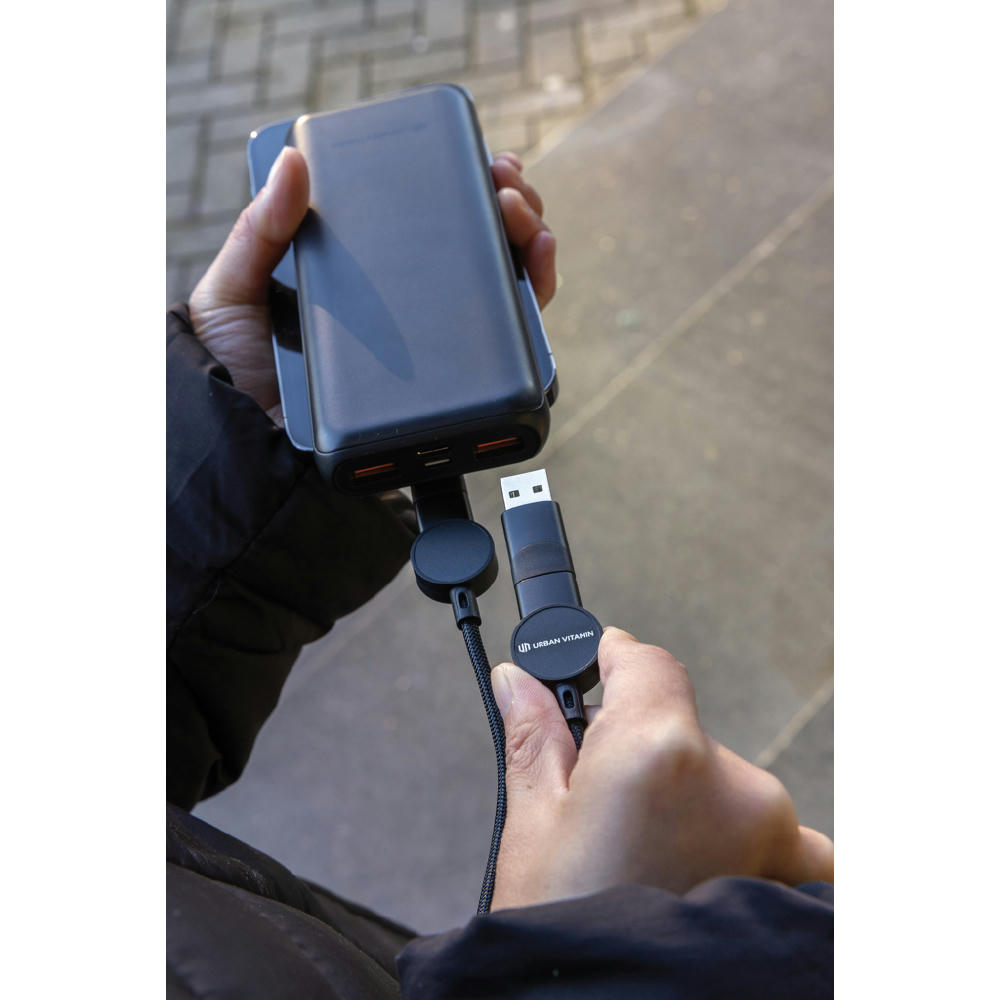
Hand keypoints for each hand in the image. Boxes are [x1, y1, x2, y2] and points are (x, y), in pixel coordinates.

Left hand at [189, 149, 556, 423]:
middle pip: (474, 249)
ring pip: (501, 290)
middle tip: (509, 186)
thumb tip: (290, 159)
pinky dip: (532, 303)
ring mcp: (432, 348)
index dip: (464, 185)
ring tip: (524, 219)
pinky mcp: (449, 389)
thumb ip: (259, 230)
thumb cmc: (236, 372)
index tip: (485, 161)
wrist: (250, 451)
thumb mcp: (235, 289)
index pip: (424, 221)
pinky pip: (507, 350)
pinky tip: (534, 267)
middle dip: (508, 205)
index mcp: (364, 274)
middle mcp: (406, 307)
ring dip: (528, 244)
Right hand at [489, 627, 833, 908]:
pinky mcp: (800, 874)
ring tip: (643, 863)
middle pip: (683, 730)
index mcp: (659, 750)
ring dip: (691, 803)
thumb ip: (535, 736)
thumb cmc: (567, 939)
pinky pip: (777, 833)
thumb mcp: (534, 828)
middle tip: (599, 807)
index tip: (592, 667)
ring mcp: (779, 832)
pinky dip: (740, 842)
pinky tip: (695, 879)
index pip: (647, 663)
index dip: (611, 658)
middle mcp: (734, 781)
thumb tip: (519, 680)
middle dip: (642, 753)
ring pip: (724, 785)